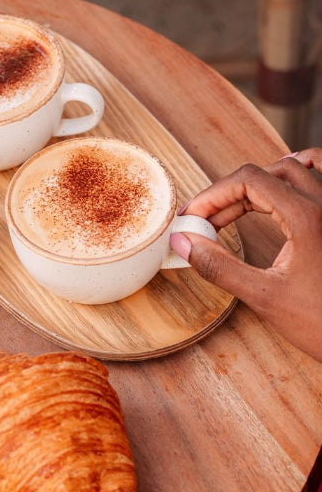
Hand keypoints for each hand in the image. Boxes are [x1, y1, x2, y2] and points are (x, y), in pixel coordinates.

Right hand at [170, 148, 321, 361]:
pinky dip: (296, 177)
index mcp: (306, 217)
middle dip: (228, 194)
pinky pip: (321, 178)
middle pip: (267, 173)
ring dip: (258, 184)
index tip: (192, 218)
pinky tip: (280, 193)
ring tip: (233, 209)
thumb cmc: (321, 321)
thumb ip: (218, 266)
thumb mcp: (262, 295)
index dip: (212, 195)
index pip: (249, 181)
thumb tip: (184, 243)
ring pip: (294, 170)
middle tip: (204, 223)